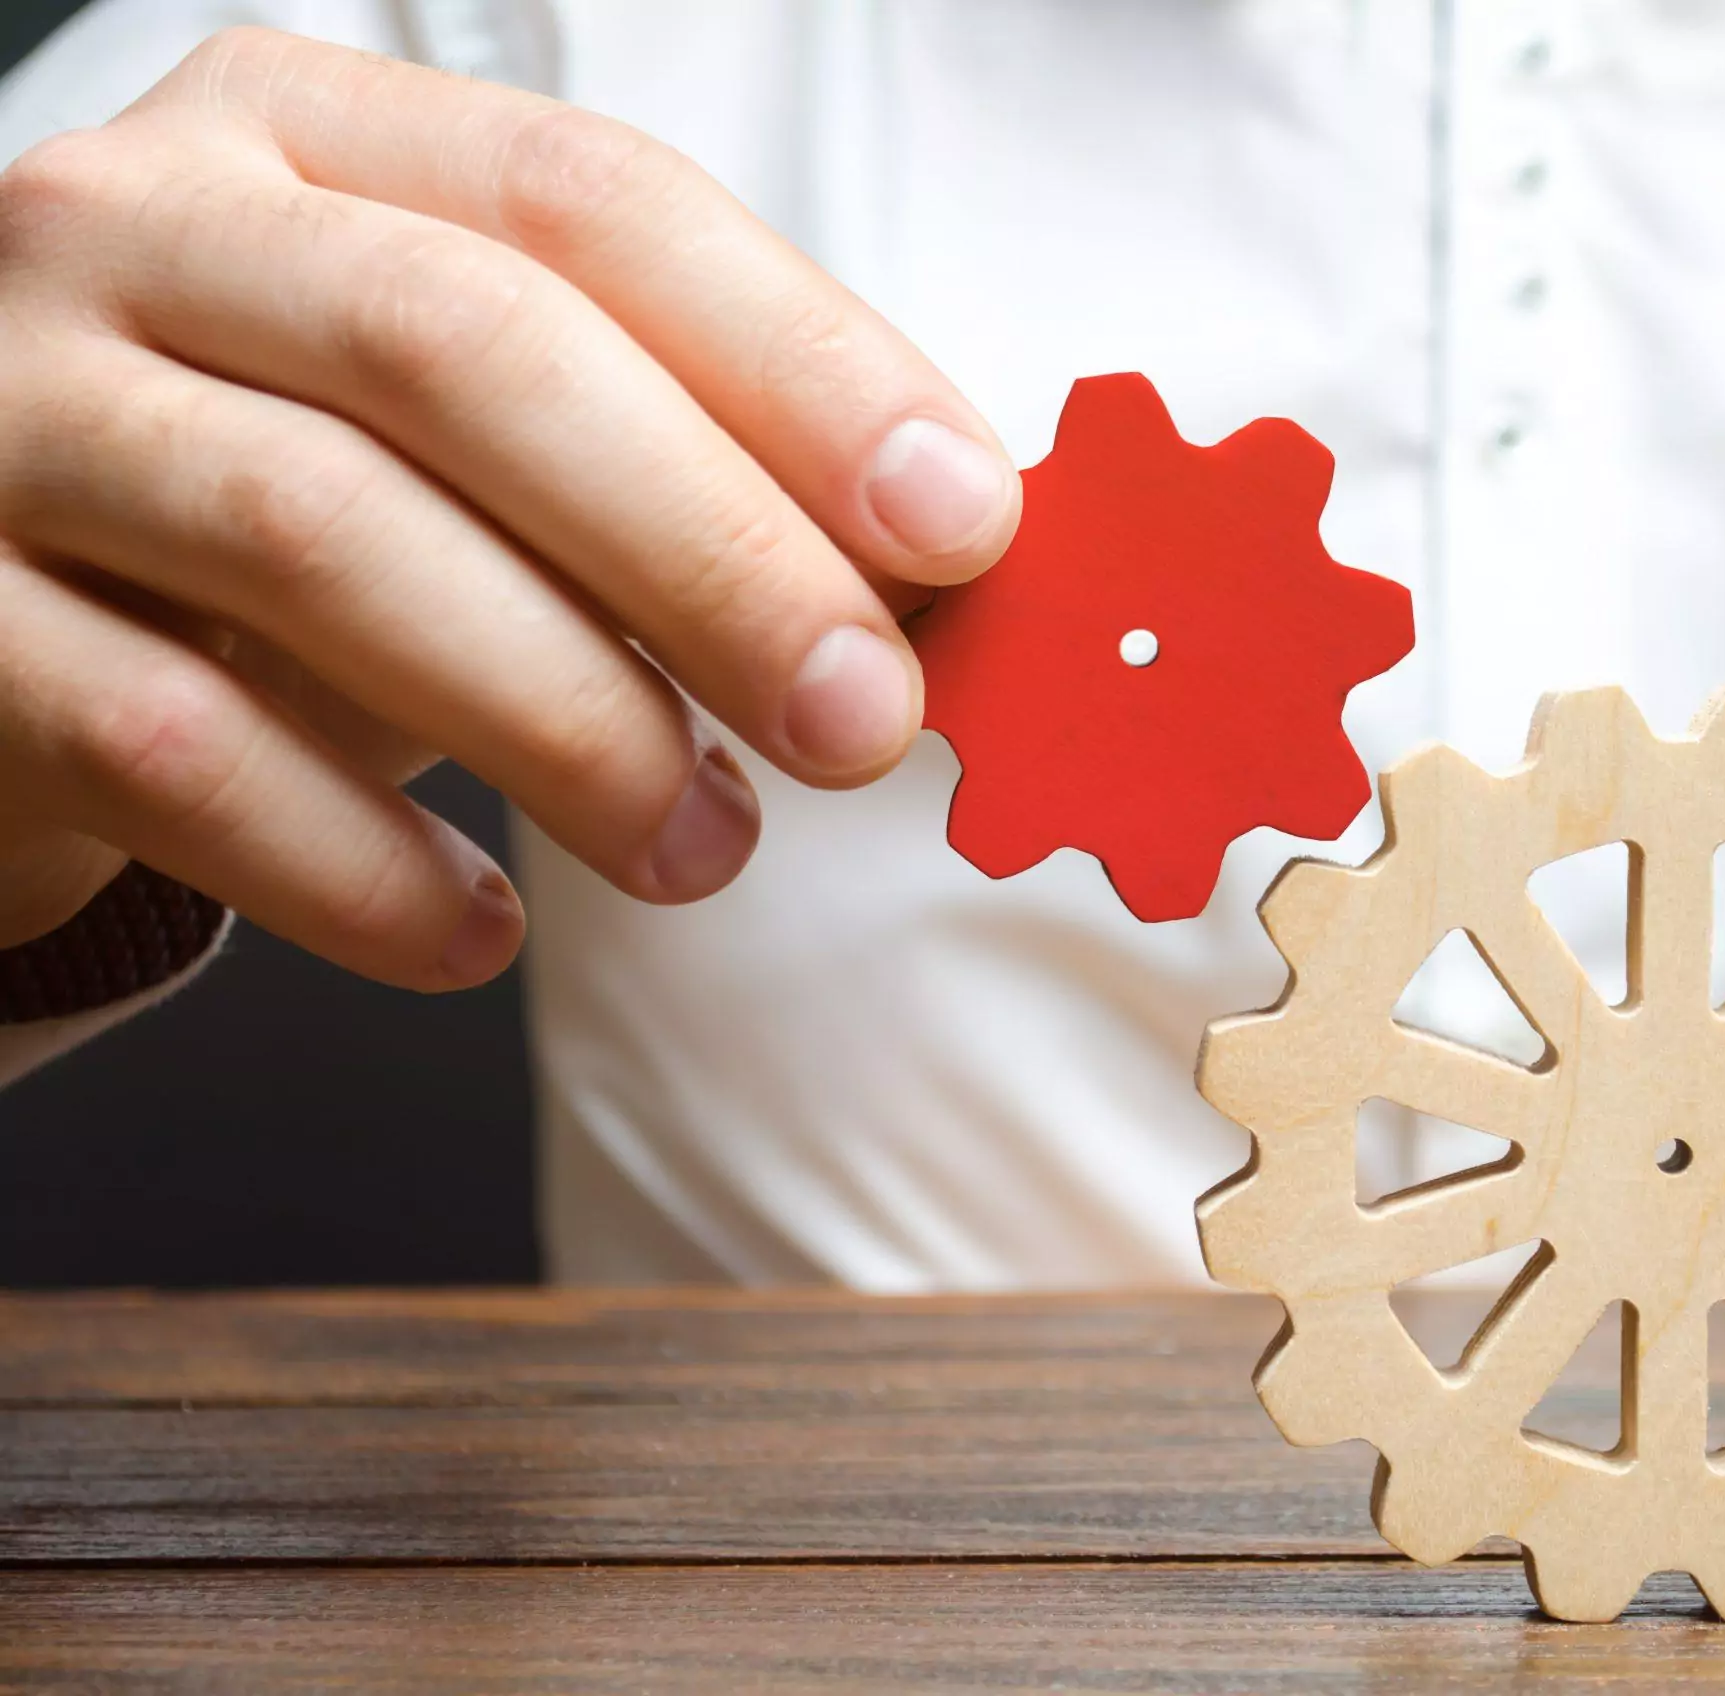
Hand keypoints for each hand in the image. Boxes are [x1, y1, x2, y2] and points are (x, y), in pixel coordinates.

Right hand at [0, 28, 1018, 989]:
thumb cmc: (296, 514)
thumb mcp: (475, 442)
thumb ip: (673, 459)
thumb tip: (934, 580)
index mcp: (311, 139)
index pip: (589, 203)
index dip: (800, 365)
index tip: (963, 526)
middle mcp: (134, 226)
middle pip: (462, 352)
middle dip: (707, 546)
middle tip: (860, 719)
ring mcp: (4, 412)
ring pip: (319, 537)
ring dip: (563, 718)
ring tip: (702, 846)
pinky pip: (166, 740)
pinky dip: (356, 860)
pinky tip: (479, 931)